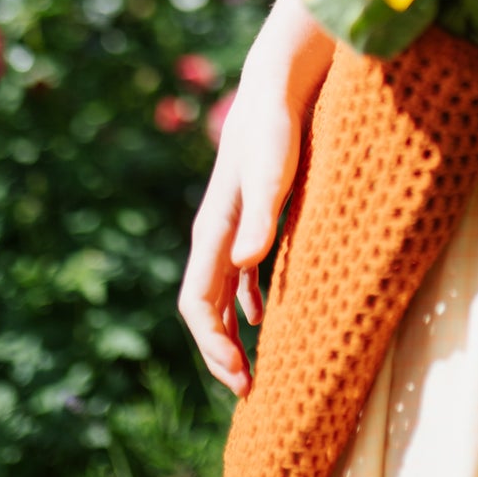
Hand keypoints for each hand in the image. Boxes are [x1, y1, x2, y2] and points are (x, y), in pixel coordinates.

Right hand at [177, 3, 332, 395]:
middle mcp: (216, 234)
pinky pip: (243, 275)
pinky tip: (267, 318)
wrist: (278, 86)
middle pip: (207, 307)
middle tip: (248, 389)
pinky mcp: (254, 216)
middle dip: (221, 351)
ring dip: (234, 331)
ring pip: (224, 293)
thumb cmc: (276, 129)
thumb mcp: (272, 173)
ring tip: (255, 367)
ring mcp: (233, 227)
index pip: (198, 304)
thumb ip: (260, 216)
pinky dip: (250, 302)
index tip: (240, 378)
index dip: (213, 345)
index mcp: (213, 232)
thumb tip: (246, 264)